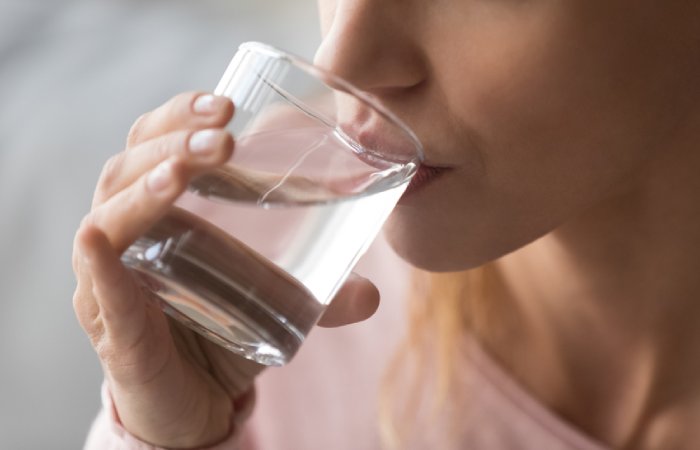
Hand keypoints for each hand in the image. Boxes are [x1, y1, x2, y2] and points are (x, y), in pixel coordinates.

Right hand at [72, 92, 379, 447]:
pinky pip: (98, 289)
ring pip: (108, 216)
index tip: (228, 104)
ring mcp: (110, 280)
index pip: (154, 142)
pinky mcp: (112, 328)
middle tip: (222, 130)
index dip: (182, 116)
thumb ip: (321, 295)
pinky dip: (99, 264)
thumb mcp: (274, 301)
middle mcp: (126, 235)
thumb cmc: (222, 332)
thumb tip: (373, 295)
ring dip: (145, 186)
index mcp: (160, 211)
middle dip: (173, 140)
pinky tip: (100, 240)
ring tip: (184, 171)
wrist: (194, 403)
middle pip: (129, 166)